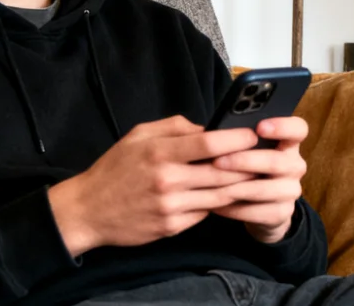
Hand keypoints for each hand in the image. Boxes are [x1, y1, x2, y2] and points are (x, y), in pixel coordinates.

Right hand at [47, 115, 257, 256]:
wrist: (88, 210)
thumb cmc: (115, 168)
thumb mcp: (138, 135)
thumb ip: (175, 127)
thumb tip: (207, 127)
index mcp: (159, 152)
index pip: (209, 143)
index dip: (237, 138)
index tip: (253, 134)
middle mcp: (167, 180)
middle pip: (222, 172)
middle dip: (248, 164)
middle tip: (265, 156)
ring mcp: (170, 206)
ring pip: (219, 195)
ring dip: (239, 186)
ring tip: (255, 176)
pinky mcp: (171, 227)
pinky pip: (205, 213)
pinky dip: (218, 203)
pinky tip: (227, 194)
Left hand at [209, 116, 308, 243]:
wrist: (260, 206)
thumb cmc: (248, 169)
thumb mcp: (249, 151)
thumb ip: (240, 140)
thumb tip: (215, 132)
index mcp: (288, 143)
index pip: (298, 129)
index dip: (283, 126)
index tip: (259, 127)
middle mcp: (295, 166)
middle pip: (277, 161)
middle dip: (244, 161)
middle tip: (218, 161)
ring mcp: (291, 190)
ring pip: (266, 189)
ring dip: (236, 187)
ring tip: (212, 185)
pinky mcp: (283, 213)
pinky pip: (258, 212)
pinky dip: (234, 209)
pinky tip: (216, 204)